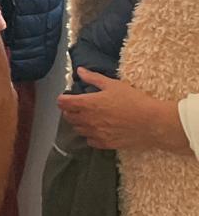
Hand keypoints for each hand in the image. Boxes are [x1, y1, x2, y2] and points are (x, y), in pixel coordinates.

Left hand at [58, 68, 186, 151]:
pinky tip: (98, 131)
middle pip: (68, 117)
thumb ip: (93, 78)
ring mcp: (96, 134)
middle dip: (69, 111)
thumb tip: (80, 71)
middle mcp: (88, 120)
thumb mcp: (113, 85)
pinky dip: (90, 136)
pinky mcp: (106, 144)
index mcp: (87, 104)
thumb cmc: (133, 100)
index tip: (67, 97)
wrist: (152, 123)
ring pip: (78, 130)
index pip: (63, 103)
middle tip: (77, 107)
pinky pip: (90, 141)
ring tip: (87, 118)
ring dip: (79, 124)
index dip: (63, 99)